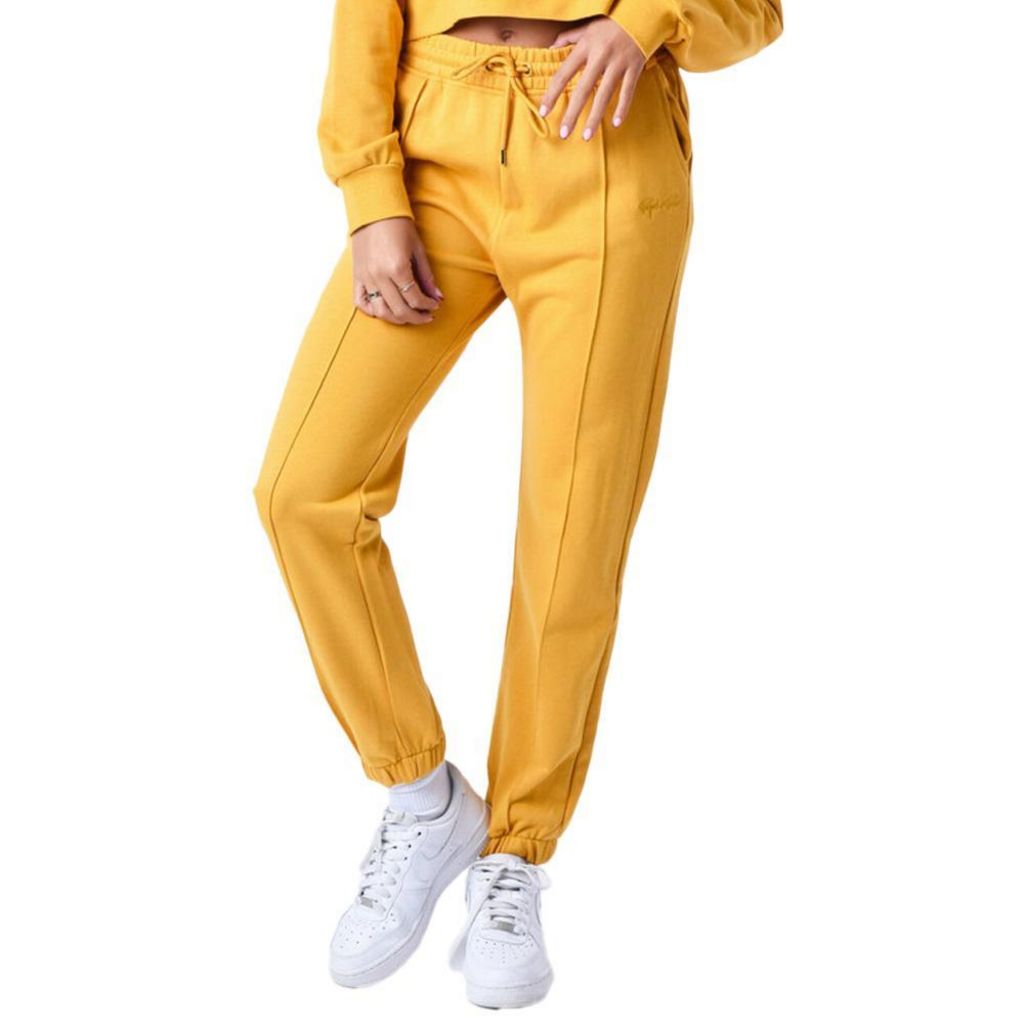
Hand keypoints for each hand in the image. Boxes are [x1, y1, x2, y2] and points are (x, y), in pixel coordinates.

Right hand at [352, 216, 443, 324]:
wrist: (374, 208)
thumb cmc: (399, 225)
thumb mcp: (418, 249)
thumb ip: (427, 276)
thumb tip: (438, 298)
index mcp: (397, 267)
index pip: (415, 299)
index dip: (428, 306)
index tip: (434, 306)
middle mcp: (380, 276)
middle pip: (400, 311)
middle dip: (417, 317)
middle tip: (426, 316)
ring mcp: (366, 277)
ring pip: (381, 312)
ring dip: (397, 318)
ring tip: (408, 315)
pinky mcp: (356, 276)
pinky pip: (360, 302)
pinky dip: (372, 311)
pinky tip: (385, 310)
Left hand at [539, 17, 646, 140]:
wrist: (641, 13)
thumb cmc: (611, 23)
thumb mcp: (587, 27)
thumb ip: (568, 37)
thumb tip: (551, 48)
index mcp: (585, 46)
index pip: (563, 73)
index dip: (552, 94)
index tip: (543, 112)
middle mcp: (601, 56)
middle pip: (583, 90)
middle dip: (572, 114)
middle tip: (563, 134)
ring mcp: (619, 63)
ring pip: (604, 95)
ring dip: (595, 118)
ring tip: (586, 136)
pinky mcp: (635, 67)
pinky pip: (628, 92)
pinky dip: (622, 108)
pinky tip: (616, 124)